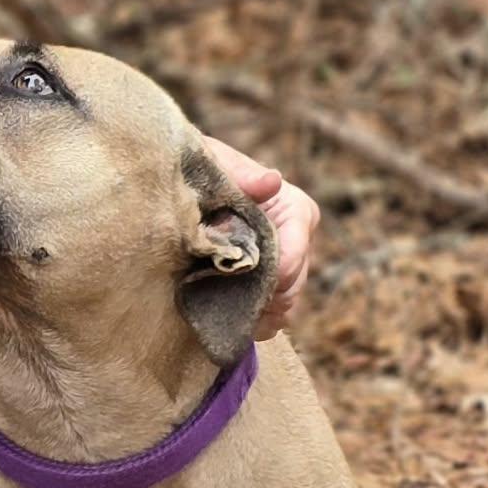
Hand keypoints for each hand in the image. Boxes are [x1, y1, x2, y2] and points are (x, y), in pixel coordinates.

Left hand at [202, 136, 320, 339]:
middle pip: (292, 286)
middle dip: (259, 295)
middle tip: (219, 295)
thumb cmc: (204, 173)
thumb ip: (242, 174)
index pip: (295, 254)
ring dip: (254, 312)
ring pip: (285, 307)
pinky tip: (225, 318)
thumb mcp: (217, 164)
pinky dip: (251, 323)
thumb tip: (272, 180)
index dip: (271, 273)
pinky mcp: (273, 288)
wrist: (187, 191)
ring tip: (219, 308)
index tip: (235, 275)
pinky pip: (273, 320)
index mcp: (296, 210)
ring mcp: (289, 268)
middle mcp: (300, 241)